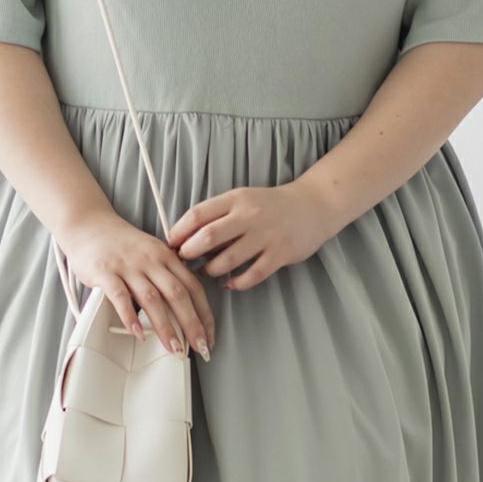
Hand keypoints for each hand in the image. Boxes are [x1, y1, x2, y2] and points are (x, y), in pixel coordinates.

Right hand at [53, 209, 214, 360]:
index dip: (205, 314)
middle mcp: (150, 260)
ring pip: (152, 299)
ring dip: (165, 327)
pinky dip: (129, 317)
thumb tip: (184, 308)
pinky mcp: (105, 272)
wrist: (88, 224)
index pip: (193, 287)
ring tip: (173, 348)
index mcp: (166, 256)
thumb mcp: (151, 252)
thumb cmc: (120, 243)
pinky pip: (120, 296)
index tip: (209, 336)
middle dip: (192, 325)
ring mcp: (128, 266)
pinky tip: (137, 333)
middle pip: (177, 294)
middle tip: (200, 348)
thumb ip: (167, 274)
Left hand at [165, 180, 339, 291]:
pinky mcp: (280, 254)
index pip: (198, 214)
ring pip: (228, 260)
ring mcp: (266, 236)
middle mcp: (249, 216)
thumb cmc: (268, 205)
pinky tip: (229, 283)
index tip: (170, 242)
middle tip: (183, 259)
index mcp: (236, 199)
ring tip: (206, 271)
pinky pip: (252, 275)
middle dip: (189, 252)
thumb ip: (216, 214)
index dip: (179, 230)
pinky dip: (236, 282)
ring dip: (211, 270)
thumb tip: (184, 235)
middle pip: (208, 237)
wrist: (312, 206)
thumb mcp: (241, 199)